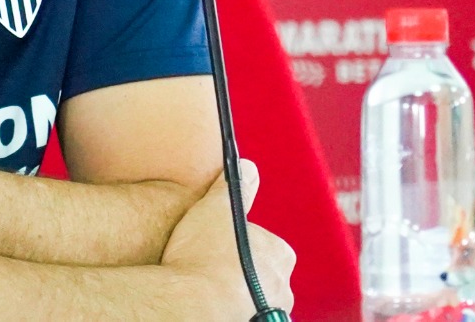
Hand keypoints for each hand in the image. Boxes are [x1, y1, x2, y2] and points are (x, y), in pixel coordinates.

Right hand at [162, 160, 294, 321]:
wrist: (191, 305)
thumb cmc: (204, 256)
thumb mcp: (217, 207)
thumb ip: (236, 186)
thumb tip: (248, 168)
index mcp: (280, 255)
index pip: (264, 243)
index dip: (239, 241)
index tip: (218, 243)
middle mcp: (282, 288)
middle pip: (261, 274)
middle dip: (241, 271)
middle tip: (209, 266)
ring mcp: (268, 314)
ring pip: (253, 299)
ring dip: (235, 294)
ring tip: (205, 288)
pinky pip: (242, 315)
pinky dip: (229, 310)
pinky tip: (209, 305)